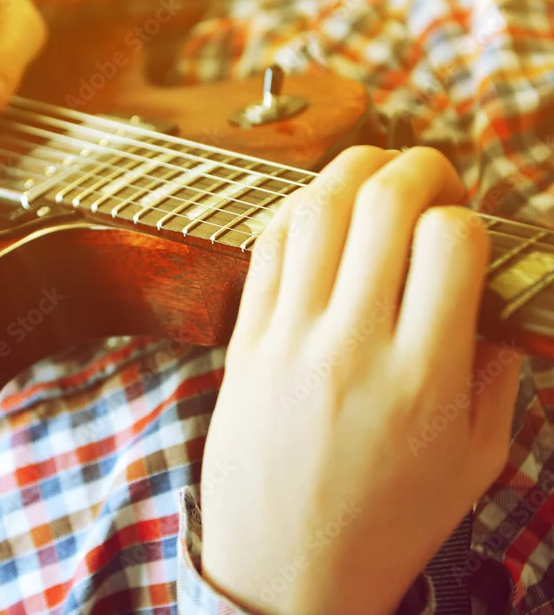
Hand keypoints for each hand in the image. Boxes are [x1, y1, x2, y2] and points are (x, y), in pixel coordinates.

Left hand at [200, 146, 520, 614]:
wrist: (284, 569)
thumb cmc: (386, 523)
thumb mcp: (473, 461)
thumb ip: (494, 373)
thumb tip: (491, 300)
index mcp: (423, 377)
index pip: (450, 241)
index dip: (466, 216)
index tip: (465, 230)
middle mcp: (351, 346)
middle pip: (381, 203)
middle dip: (418, 165)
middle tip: (432, 179)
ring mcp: (287, 339)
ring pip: (314, 210)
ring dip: (352, 171)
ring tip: (376, 178)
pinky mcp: (242, 343)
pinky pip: (264, 249)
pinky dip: (295, 211)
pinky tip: (318, 215)